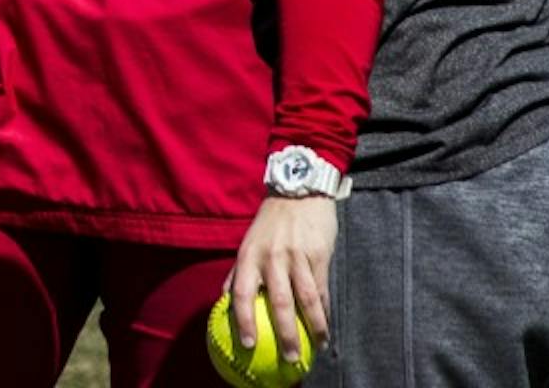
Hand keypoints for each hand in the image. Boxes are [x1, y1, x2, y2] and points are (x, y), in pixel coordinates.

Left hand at [226, 195, 336, 364]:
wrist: (299, 191)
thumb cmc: (271, 222)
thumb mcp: (249, 241)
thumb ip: (239, 270)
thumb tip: (223, 300)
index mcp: (248, 255)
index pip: (241, 292)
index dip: (243, 320)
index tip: (247, 345)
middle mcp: (271, 257)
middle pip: (278, 303)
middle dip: (283, 334)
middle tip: (288, 358)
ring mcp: (296, 257)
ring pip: (306, 300)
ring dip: (312, 328)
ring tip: (315, 348)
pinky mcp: (318, 256)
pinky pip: (322, 291)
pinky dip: (324, 312)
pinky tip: (325, 328)